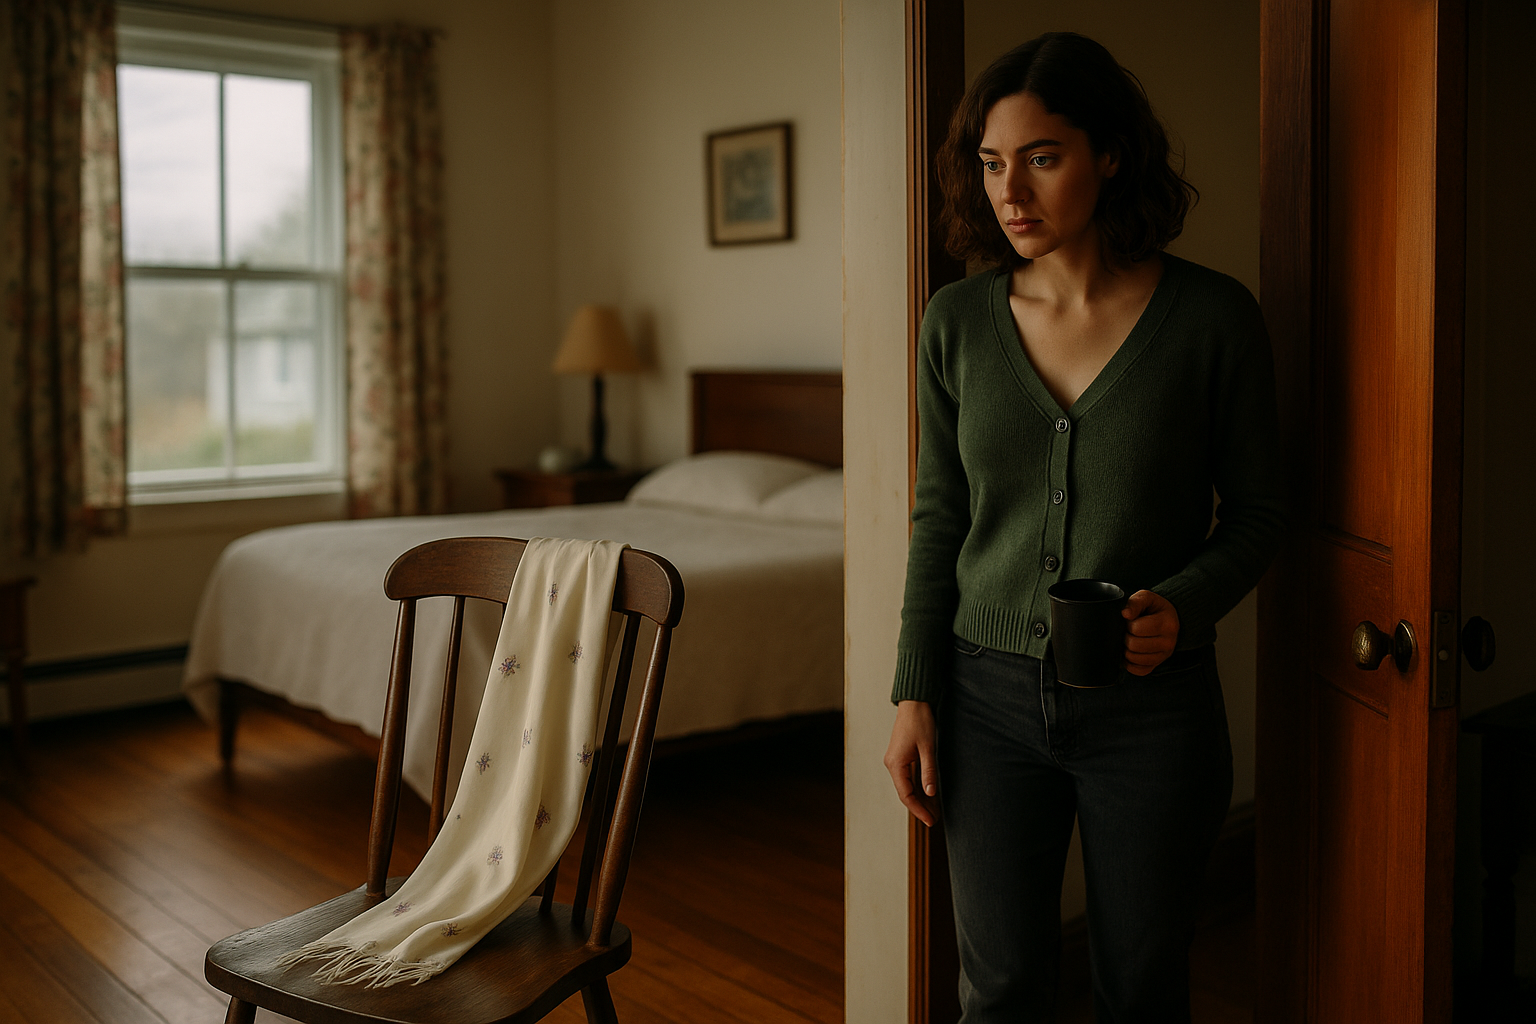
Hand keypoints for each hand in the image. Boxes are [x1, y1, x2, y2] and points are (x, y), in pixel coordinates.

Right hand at [883, 700, 939, 826]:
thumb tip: (931, 794)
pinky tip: (929, 794)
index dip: (918, 810)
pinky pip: (908, 777)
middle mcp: (892, 764)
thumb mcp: (928, 748)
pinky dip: (918, 787)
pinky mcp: (900, 756)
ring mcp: (895, 761)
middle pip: (905, 793)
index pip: (906, 795)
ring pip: (906, 786)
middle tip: (934, 819)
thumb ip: (928, 772)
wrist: (913, 703)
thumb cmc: (920, 722)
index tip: (930, 821)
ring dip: (920, 798)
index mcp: (896, 764)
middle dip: (920, 807)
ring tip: (934, 810)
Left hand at [1122, 589, 1179, 675]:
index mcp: (1168, 624)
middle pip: (1134, 645)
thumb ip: (1135, 602)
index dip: (1129, 624)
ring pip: (1133, 659)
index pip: (1137, 629)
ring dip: (1126, 649)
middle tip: (1129, 631)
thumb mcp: (1147, 598)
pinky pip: (1137, 670)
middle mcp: (1168, 643)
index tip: (1132, 620)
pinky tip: (1132, 651)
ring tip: (1130, 639)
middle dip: (1126, 636)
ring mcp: (1163, 656)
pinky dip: (1129, 662)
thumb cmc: (1155, 608)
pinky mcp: (1156, 666)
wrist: (1169, 620)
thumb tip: (1125, 614)